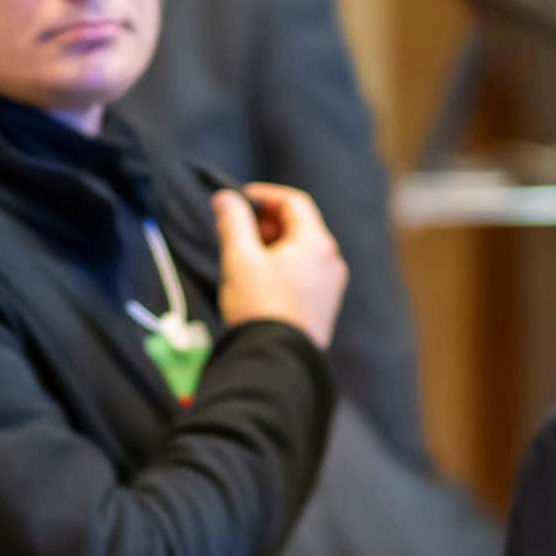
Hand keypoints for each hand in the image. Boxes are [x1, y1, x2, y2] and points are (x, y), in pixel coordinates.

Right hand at [214, 184, 344, 349]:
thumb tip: (225, 198)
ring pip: (301, 254)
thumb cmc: (259, 306)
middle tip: (236, 230)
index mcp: (316, 243)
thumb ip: (232, 223)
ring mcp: (330, 287)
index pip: (294, 203)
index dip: (265, 196)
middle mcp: (331, 261)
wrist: (277, 360)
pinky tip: (259, 284)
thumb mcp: (239, 260)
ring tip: (243, 259)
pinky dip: (282, 269)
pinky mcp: (323, 309)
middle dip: (266, 223)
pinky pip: (304, 276)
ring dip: (273, 247)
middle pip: (300, 227)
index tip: (238, 200)